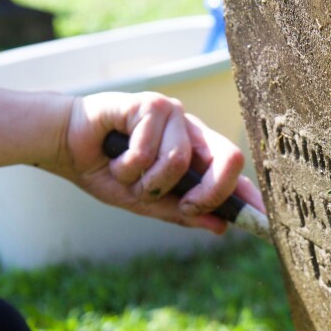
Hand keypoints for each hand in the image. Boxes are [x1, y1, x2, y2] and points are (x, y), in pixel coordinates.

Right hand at [42, 91, 263, 234]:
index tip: (265, 222)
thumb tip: (222, 227)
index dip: (251, 197)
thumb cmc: (108, 171)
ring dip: (148, 183)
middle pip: (229, 157)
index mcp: (197, 152)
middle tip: (184, 207)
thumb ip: (182, 213)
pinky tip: (114, 156)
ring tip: (128, 175)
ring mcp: (172, 114)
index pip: (234, 173)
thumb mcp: (146, 202)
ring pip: (179, 161)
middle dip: (208, 193)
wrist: (65, 145)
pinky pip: (148, 150)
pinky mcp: (148, 103)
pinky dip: (127, 166)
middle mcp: (191, 130)